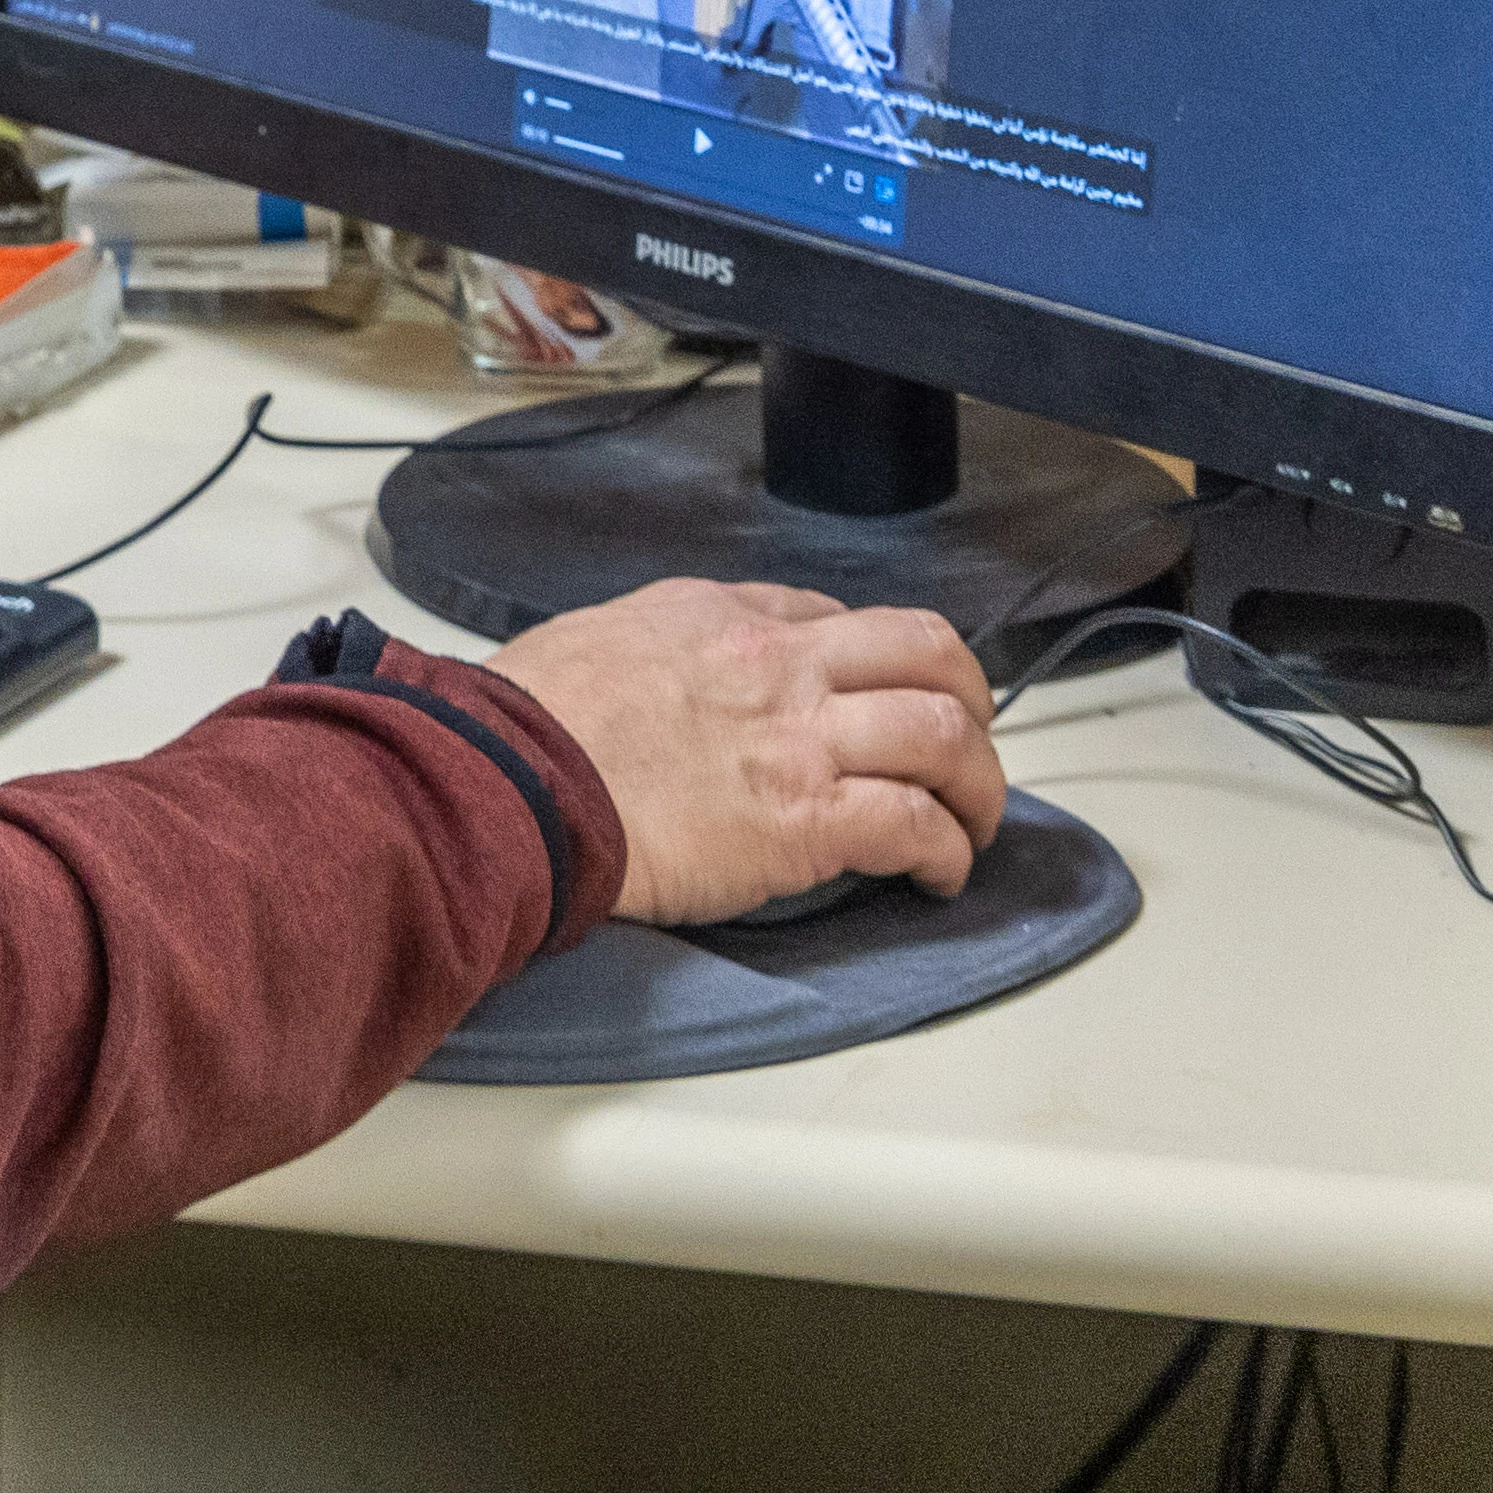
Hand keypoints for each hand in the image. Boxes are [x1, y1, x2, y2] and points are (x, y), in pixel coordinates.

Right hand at [483, 576, 1003, 919]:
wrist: (513, 778)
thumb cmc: (530, 719)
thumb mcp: (605, 635)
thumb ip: (666, 644)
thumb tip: (680, 670)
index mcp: (729, 617)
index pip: (840, 619)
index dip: (880, 662)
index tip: (882, 700)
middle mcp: (783, 665)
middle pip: (929, 656)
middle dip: (969, 701)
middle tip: (968, 746)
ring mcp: (802, 740)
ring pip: (946, 739)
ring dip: (978, 785)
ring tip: (972, 823)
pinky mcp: (807, 822)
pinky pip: (915, 826)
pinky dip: (947, 852)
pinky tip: (940, 875)